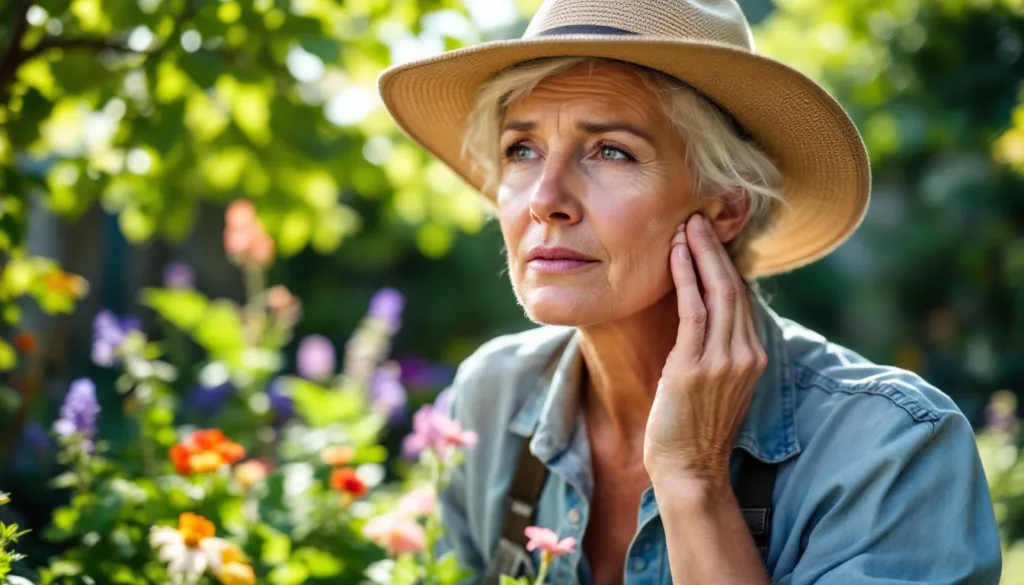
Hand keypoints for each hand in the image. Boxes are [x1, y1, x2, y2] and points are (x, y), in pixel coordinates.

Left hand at [643, 214, 766, 486]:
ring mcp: (724, 360)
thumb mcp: (715, 382)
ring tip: (687, 224)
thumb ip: (715, 349)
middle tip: (698, 215)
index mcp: (753, 356)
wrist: (690, 468)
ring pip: (718, 291)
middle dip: (715, 248)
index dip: (726, 263)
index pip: (741, 297)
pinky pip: (693, 310)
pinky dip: (685, 277)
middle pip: (734, 287)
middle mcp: (746, 354)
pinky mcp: (695, 366)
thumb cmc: (695, 428)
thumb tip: (699, 315)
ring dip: (700, 253)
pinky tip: (674, 254)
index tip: (710, 235)